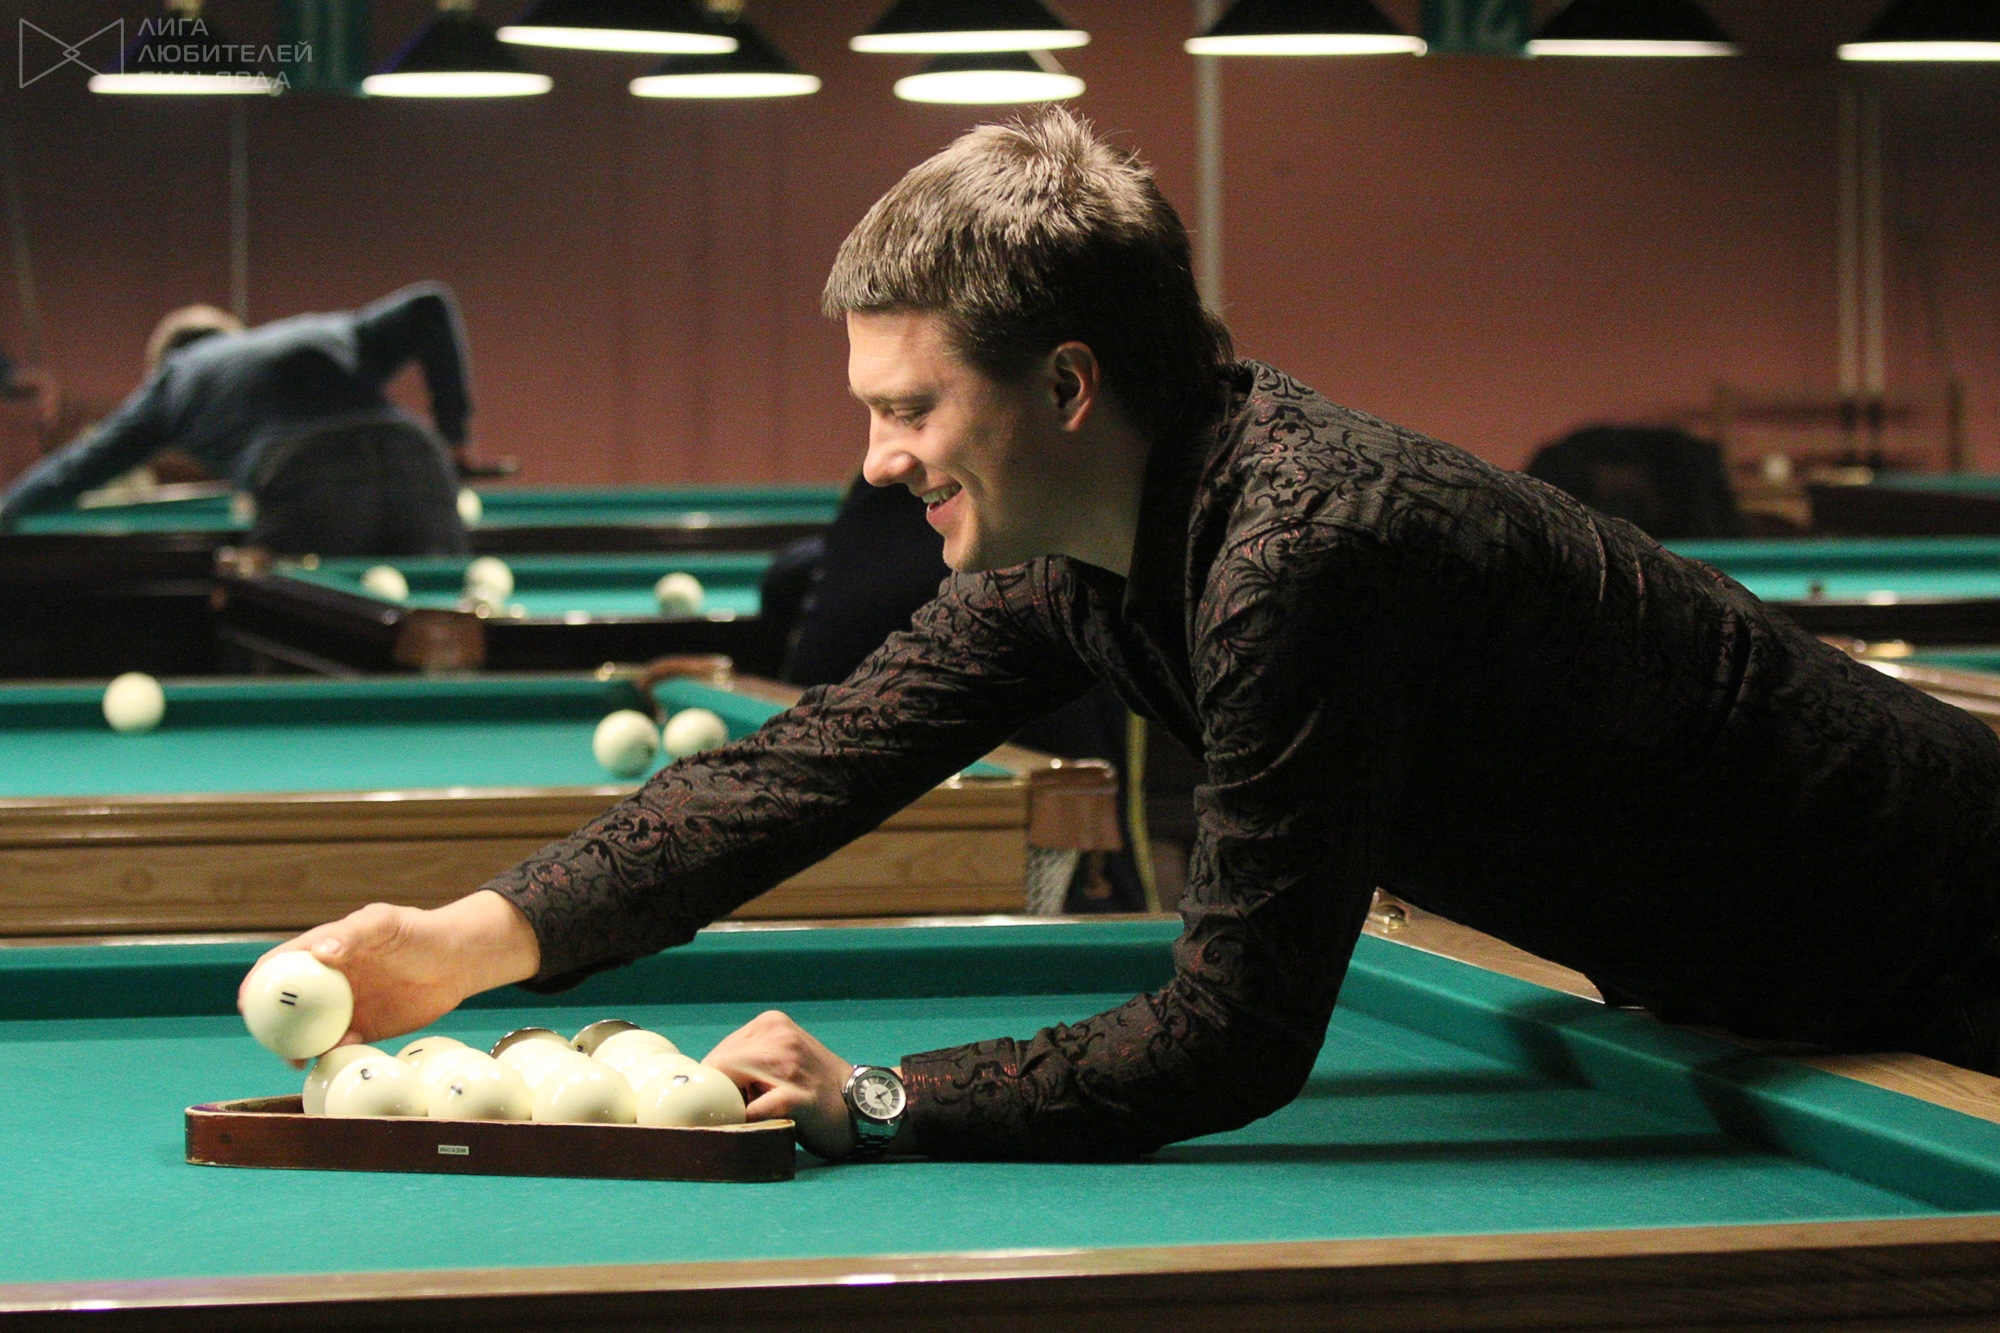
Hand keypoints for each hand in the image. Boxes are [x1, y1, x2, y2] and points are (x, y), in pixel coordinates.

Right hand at [238, 890, 539, 1066]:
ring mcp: (345, 1007)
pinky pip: (339, 1046)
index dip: (259, 982)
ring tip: (300, 1058)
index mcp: (325, 951)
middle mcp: (329, 981)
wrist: (458, 961)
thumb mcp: (384, 924)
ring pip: (308, 1031)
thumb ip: (352, 935)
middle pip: (287, 1006)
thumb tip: (320, 953)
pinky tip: (340, 1054)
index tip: (248, 1003)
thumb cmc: (420, 933)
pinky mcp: (364, 1029)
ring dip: (298, 1046)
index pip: (281, 965)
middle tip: (271, 1041)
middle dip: (271, 1025)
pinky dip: (332, 1054)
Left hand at [702, 1011, 860, 1160]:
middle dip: (717, 1098)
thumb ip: (747, 1062)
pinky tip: (759, 1130)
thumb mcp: (781, 1058)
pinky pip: (752, 1112)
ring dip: (731, 1111)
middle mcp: (780, 1037)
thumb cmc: (813, 1088)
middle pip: (719, 1069)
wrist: (862, 1106)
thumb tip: (700, 1086)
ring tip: (750, 1122)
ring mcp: (790, 1065)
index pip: (718, 1055)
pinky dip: (748, 1124)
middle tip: (729, 1120)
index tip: (715, 1108)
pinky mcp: (797, 1098)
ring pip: (730, 1088)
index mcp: (771, 1023)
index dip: (711, 1086)